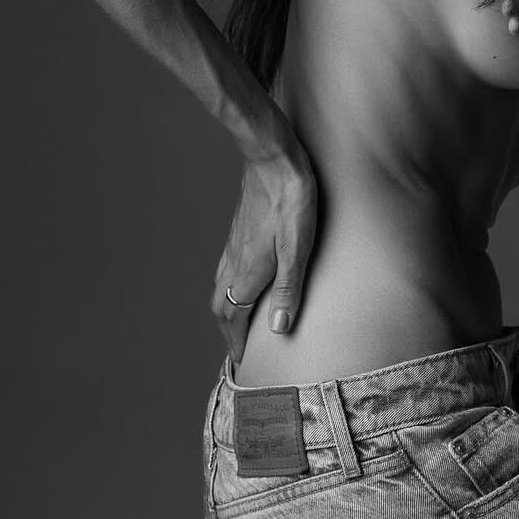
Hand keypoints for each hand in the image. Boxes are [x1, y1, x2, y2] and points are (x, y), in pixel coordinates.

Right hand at [210, 146, 317, 365]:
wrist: (273, 158)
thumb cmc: (291, 200)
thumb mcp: (297, 248)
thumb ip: (288, 289)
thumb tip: (277, 329)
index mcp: (247, 270)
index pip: (234, 317)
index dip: (236, 341)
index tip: (241, 361)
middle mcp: (234, 261)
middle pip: (221, 305)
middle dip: (227, 329)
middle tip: (238, 346)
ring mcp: (233, 243)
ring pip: (221, 285)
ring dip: (227, 307)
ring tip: (238, 320)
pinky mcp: (239, 229)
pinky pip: (226, 267)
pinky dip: (230, 286)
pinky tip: (244, 279)